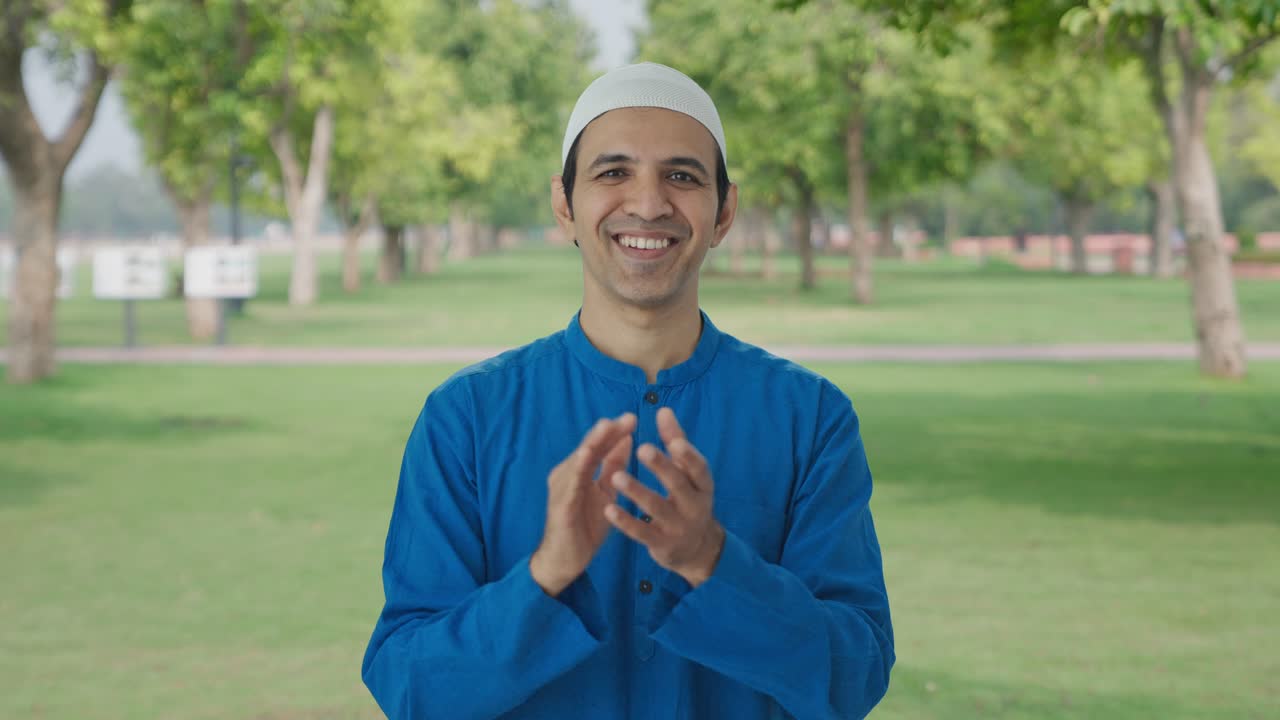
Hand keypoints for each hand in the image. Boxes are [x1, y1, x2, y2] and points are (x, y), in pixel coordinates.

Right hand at [530, 413, 635, 596]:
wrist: (565, 560)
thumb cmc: (585, 525)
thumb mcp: (605, 491)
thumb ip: (612, 466)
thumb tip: (625, 439)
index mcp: (580, 470)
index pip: (599, 445)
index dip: (614, 431)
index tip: (633, 418)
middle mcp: (568, 474)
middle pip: (589, 447)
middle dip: (606, 431)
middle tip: (626, 418)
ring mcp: (563, 489)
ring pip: (578, 460)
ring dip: (592, 443)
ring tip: (606, 428)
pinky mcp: (561, 505)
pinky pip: (571, 485)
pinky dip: (578, 469)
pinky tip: (587, 457)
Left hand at [605, 407, 724, 587]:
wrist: (695, 549)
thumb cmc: (687, 499)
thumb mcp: (688, 474)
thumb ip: (675, 442)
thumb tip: (664, 410)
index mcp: (703, 485)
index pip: (699, 468)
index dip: (688, 455)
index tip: (674, 441)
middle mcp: (694, 506)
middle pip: (679, 485)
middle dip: (662, 468)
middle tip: (643, 449)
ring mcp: (678, 527)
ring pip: (656, 508)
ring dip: (637, 492)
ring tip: (616, 477)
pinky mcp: (661, 544)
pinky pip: (641, 532)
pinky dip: (625, 521)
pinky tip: (608, 509)